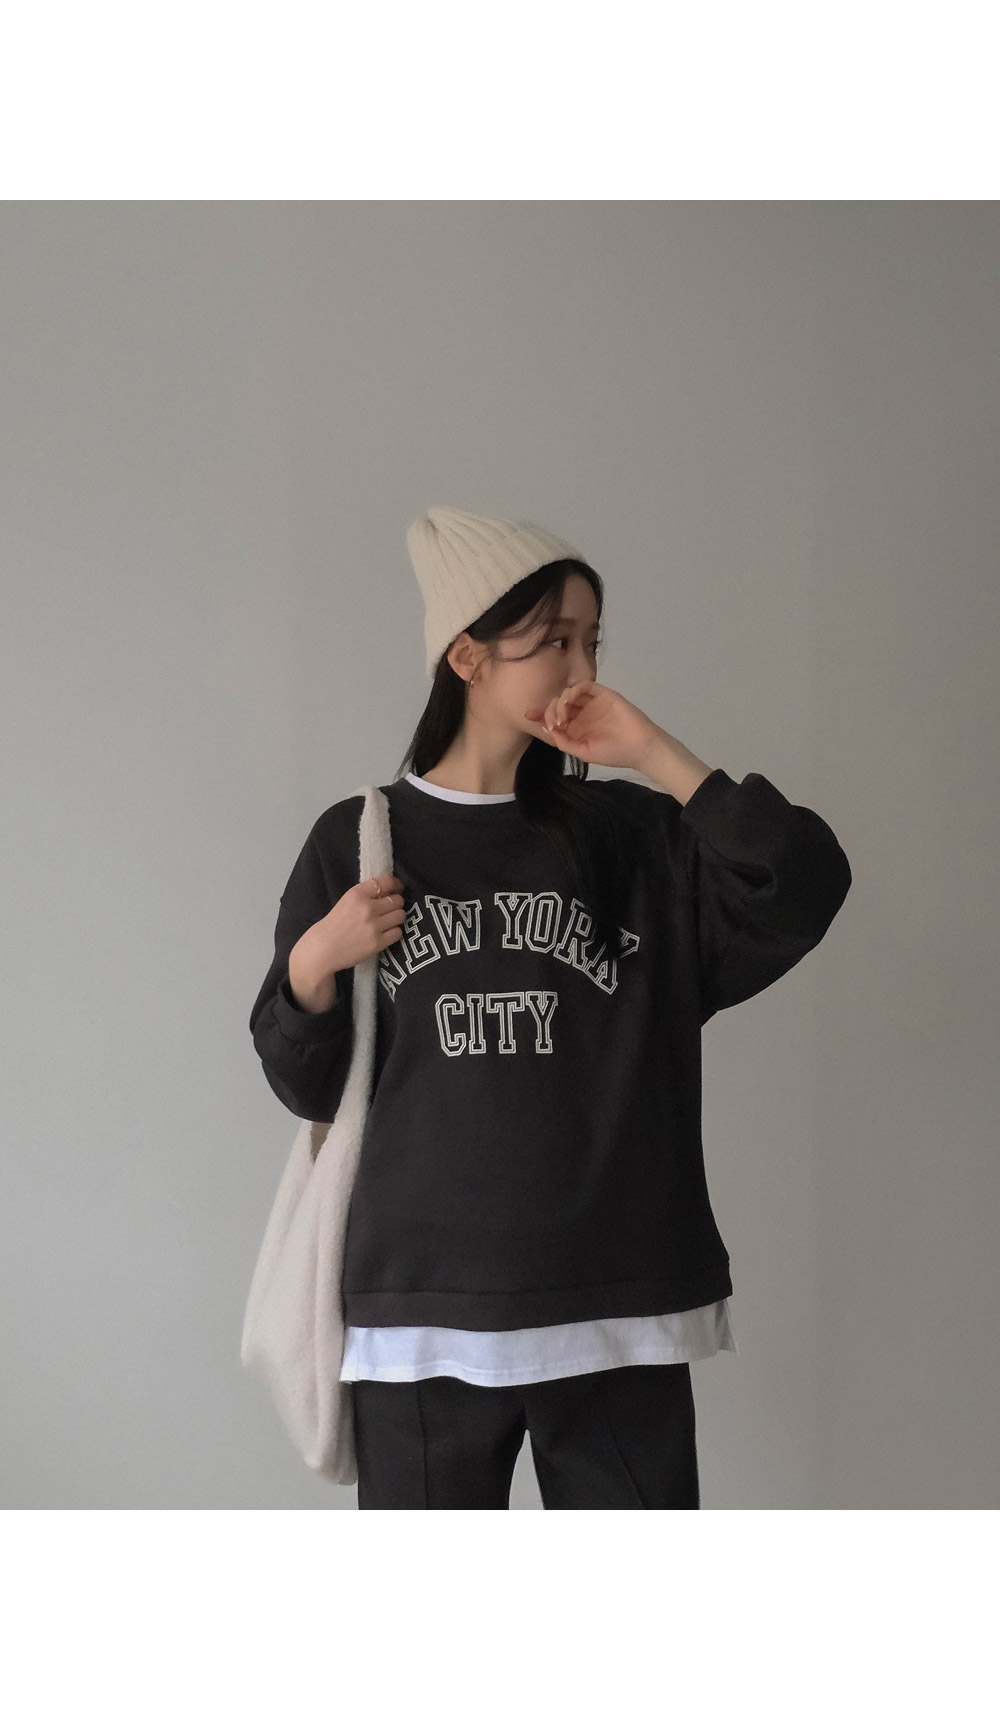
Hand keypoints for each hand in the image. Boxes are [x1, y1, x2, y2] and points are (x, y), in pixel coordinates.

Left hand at [523, 682, 663, 771]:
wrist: (639, 747)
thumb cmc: (614, 753)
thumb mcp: (584, 752)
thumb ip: (565, 742)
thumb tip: (548, 731)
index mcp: (577, 728)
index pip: (554, 717)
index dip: (540, 715)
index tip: (528, 715)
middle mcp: (582, 714)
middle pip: (558, 704)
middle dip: (550, 711)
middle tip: (554, 723)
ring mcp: (592, 703)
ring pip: (569, 693)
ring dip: (560, 702)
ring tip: (563, 717)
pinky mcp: (603, 694)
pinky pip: (584, 686)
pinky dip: (573, 690)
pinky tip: (570, 702)